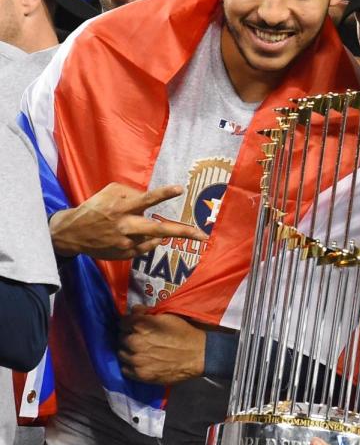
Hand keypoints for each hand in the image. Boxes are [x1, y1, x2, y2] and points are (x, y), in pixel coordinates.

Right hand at [49, 182, 207, 258]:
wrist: (72, 234)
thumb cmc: (95, 208)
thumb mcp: (110, 192)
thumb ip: (131, 193)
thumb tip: (150, 199)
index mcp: (121, 208)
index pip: (146, 199)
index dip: (163, 194)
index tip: (180, 189)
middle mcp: (126, 227)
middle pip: (158, 229)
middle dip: (182, 232)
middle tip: (202, 235)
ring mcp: (126, 244)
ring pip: (154, 238)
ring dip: (159, 232)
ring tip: (152, 228)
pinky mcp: (125, 255)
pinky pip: (146, 247)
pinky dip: (147, 240)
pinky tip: (136, 235)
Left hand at [118, 306, 205, 384]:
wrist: (197, 355)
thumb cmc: (183, 333)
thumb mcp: (167, 316)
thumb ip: (147, 312)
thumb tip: (134, 311)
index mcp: (140, 325)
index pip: (122, 322)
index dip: (129, 323)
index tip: (134, 326)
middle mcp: (134, 341)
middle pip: (120, 338)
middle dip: (128, 337)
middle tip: (139, 339)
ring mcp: (136, 359)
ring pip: (121, 353)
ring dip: (128, 351)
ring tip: (139, 352)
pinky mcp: (140, 374)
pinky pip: (125, 369)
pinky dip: (130, 365)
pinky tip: (139, 362)